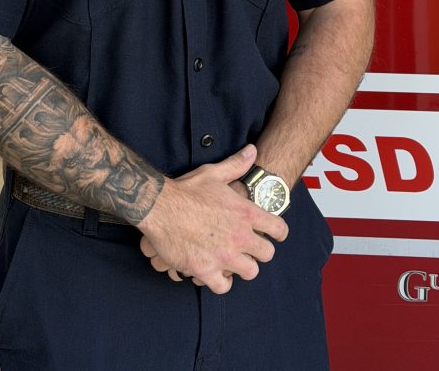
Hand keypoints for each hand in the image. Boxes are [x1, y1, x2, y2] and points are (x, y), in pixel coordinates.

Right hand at [136, 144, 287, 293]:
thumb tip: (252, 151)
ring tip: (233, 261)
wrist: (160, 207)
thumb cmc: (187, 189)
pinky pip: (223, 287)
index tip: (273, 234)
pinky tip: (215, 273)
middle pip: (267, 254)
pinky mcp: (206, 270)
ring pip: (250, 272)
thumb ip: (236, 164)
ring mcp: (224, 255)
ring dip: (242, 268)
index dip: (278, 232)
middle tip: (248, 247)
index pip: (278, 229)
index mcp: (245, 212)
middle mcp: (239, 236)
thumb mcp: (214, 173)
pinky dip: (220, 282)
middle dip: (260, 251)